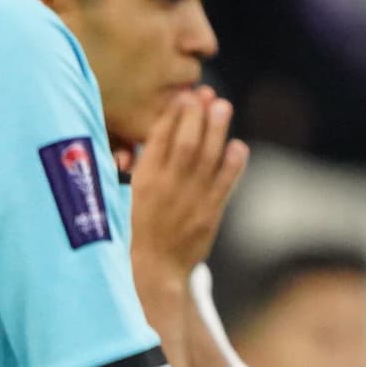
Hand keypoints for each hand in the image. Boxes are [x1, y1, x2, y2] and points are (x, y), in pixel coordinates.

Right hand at [127, 83, 246, 289]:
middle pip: (186, 142)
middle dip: (198, 115)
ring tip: (222, 106)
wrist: (151, 272)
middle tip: (206, 94)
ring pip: (207, 157)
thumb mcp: (127, 199)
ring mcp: (190, 200)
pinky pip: (224, 184)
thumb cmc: (134, 235)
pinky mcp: (209, 214)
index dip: (173, 115)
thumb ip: (142, 170)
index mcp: (142, 182)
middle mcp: (167, 187)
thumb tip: (150, 142)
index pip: (159, 140)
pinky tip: (237, 146)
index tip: (183, 97)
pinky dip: (233, 164)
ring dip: (217, 129)